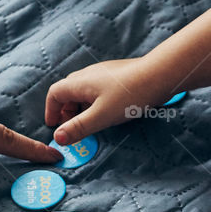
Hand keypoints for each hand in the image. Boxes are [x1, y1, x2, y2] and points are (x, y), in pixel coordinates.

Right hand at [45, 56, 171, 145]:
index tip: (53, 126)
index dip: (51, 110)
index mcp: (80, 82)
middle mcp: (88, 74)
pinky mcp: (116, 76)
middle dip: (65, 110)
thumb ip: (79, 127)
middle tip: (71, 128)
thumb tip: (58, 137)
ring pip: (83, 90)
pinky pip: (97, 89)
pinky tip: (106, 112)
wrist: (159, 75)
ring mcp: (103, 73)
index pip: (55, 93)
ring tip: (89, 123)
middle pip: (68, 91)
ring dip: (80, 107)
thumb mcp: (101, 116)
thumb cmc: (130, 95)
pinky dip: (93, 102)